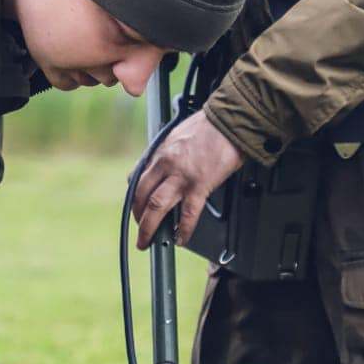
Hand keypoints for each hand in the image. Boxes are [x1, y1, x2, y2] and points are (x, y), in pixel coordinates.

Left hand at [132, 109, 242, 249]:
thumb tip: (159, 170)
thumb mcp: (175, 136)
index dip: (134, 199)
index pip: (137, 180)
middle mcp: (166, 165)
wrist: (229, 122)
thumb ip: (165, 154)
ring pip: (157, 206)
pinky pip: (188, 213)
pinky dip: (183, 229)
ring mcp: (182, 176)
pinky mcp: (200, 185)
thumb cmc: (207, 126)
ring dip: (149, 227)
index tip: (136, 209)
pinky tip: (180, 239)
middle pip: (142, 196)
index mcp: (160, 153)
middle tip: (140, 231)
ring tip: (148, 241)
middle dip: (138, 217)